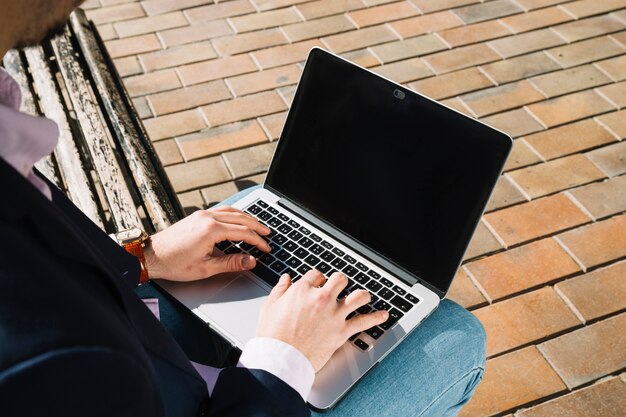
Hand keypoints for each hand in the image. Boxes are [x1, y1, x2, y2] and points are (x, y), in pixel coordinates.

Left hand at [144, 206, 270, 280]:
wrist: (152, 255)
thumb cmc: (174, 263)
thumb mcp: (206, 268)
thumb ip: (231, 263)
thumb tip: (251, 261)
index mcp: (211, 230)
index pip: (243, 233)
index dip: (258, 241)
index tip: (266, 248)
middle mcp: (208, 218)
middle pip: (241, 218)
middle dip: (257, 227)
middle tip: (268, 234)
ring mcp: (202, 215)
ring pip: (232, 211)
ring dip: (247, 217)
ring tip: (257, 225)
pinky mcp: (197, 216)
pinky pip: (221, 210)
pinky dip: (234, 214)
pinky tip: (238, 219)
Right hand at [256, 270, 388, 371]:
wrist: (281, 358)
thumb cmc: (273, 335)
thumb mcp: (270, 306)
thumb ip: (280, 289)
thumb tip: (286, 279)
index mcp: (302, 290)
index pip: (316, 274)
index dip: (317, 279)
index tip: (317, 285)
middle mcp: (321, 299)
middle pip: (340, 279)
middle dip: (339, 282)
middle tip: (338, 288)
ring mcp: (334, 315)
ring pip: (358, 296)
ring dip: (362, 295)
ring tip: (363, 297)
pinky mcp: (342, 332)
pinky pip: (364, 322)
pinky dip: (376, 318)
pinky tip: (383, 315)